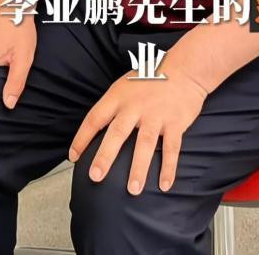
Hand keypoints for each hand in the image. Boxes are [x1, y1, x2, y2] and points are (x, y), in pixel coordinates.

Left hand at [68, 63, 207, 195]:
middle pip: (117, 132)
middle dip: (105, 156)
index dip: (82, 138)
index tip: (73, 157)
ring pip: (145, 144)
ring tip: (133, 189)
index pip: (95, 118)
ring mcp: (156, 115)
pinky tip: (165, 185)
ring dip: (139, 168)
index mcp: (119, 96)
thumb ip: (114, 105)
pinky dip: (169, 168)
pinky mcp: (176, 122)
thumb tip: (99, 129)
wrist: (185, 68)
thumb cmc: (152, 77)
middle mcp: (136, 106)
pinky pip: (172, 148)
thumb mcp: (126, 84)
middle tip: (95, 176)